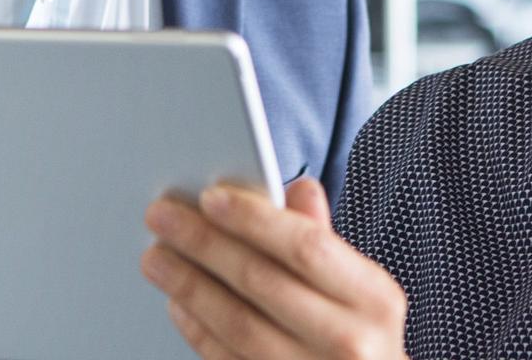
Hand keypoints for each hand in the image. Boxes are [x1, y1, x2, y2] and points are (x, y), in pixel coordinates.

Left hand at [142, 178, 408, 359]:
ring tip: (158, 257)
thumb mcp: (360, 288)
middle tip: (163, 217)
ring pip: (237, 324)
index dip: (254, 219)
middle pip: (261, 281)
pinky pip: (226, 359)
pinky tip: (178, 302)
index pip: (305, 246)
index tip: (210, 197)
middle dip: (204, 244)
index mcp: (373, 298)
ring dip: (189, 285)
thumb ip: (324, 239)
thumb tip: (296, 188)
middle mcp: (348, 341)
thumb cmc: (359, 335)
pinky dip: (197, 328)